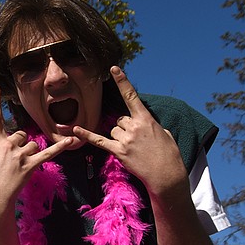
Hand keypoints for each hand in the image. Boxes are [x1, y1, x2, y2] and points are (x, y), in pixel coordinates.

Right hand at [0, 87, 78, 224]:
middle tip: (13, 161)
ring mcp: (19, 155)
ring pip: (33, 145)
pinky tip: (71, 141)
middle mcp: (7, 145)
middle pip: (22, 134)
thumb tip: (14, 148)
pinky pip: (47, 154)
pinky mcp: (30, 165)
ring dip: (31, 154)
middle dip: (21, 144)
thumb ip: (0, 150)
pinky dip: (59, 148)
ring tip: (20, 168)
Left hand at [73, 67, 187, 195]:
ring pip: (113, 130)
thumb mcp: (165, 133)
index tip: (113, 69)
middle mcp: (134, 127)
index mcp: (146, 119)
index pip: (131, 96)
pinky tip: (75, 129)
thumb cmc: (168, 154)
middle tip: (138, 141)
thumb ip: (149, 124)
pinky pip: (99, 141)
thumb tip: (140, 123)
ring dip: (119, 137)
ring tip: (134, 148)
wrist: (166, 175)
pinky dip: (86, 135)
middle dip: (126, 128)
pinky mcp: (118, 152)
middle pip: (120, 119)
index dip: (122, 82)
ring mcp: (125, 139)